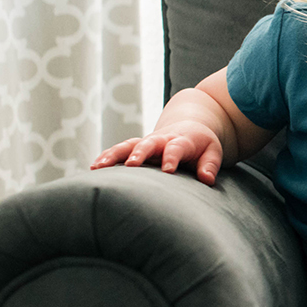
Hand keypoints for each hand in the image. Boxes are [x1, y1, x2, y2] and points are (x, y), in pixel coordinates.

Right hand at [90, 120, 225, 184]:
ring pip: (127, 145)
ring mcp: (145, 143)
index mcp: (182, 140)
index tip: (168, 170)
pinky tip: (93, 168)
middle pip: (148, 143)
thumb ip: (210, 164)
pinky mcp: (135, 148)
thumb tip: (207, 179)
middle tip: (130, 165)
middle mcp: (161, 139)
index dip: (172, 157)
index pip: (176, 147)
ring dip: (113, 155)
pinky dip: (106, 157)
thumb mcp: (212, 151)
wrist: (188, 126)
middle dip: (139, 153)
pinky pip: (119, 150)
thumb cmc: (201, 144)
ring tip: (98, 167)